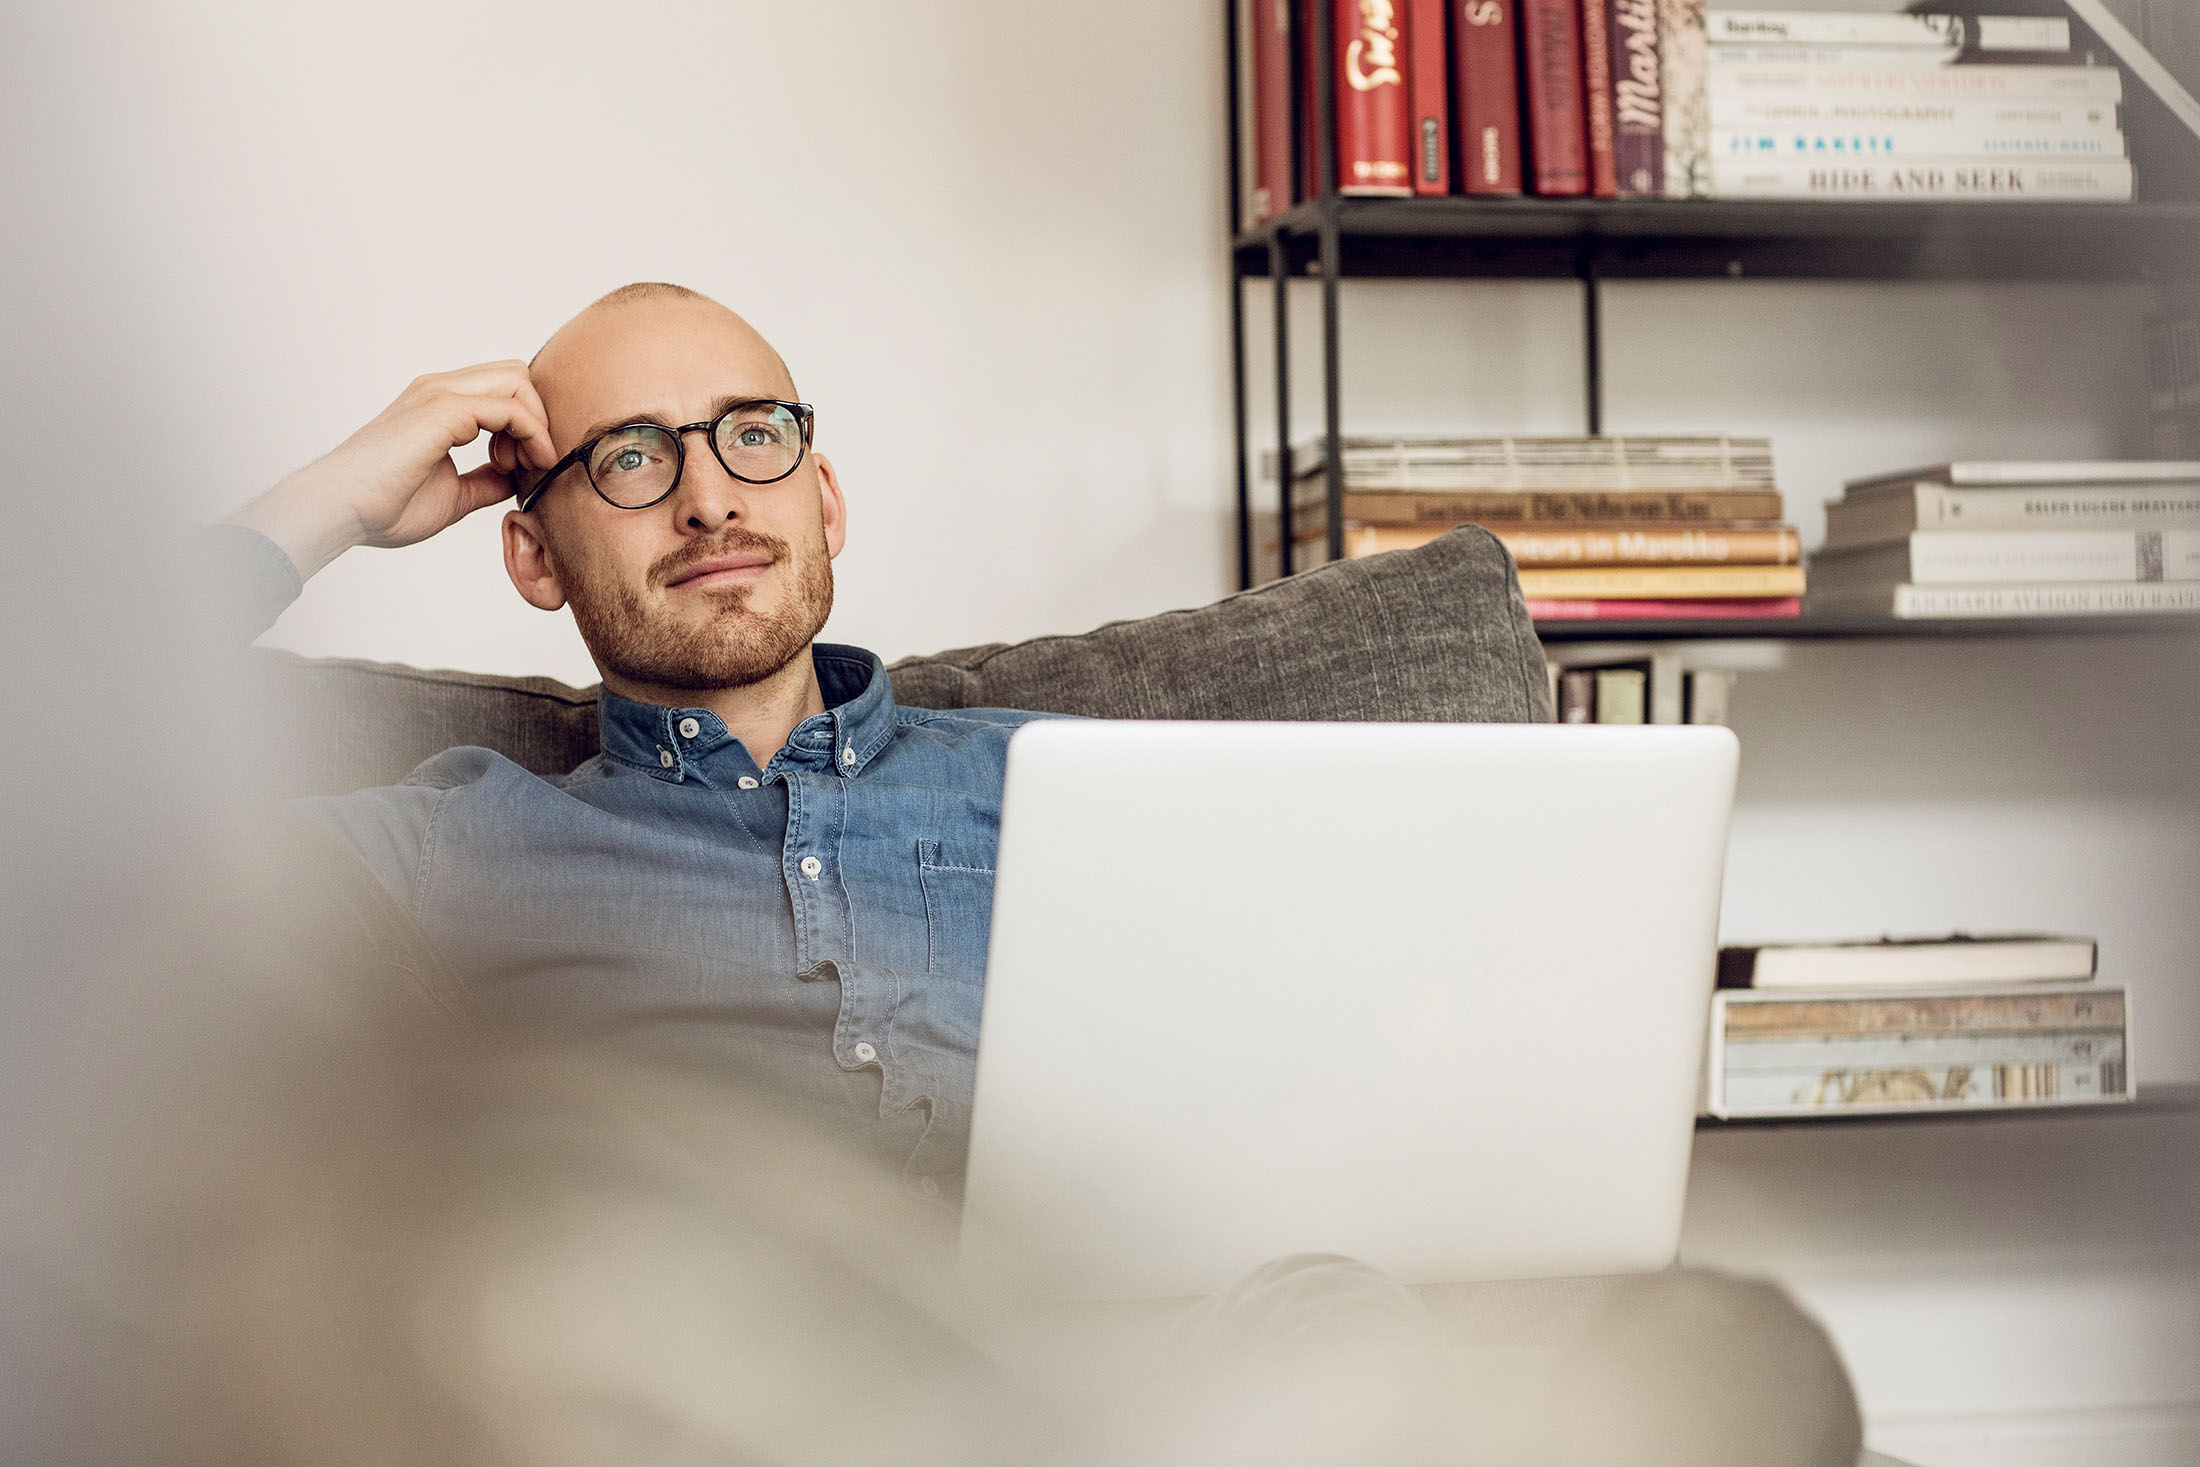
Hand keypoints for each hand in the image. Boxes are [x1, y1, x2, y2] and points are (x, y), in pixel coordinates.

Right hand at [228, 362, 557, 579]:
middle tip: (527, 462)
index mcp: (439, 405)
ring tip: (524, 466)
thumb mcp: (454, 493)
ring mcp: (440, 394)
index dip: (526, 425)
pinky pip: (510, 407)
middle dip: (537, 416)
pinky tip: (523, 466)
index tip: (520, 467)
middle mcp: (440, 389)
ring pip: (518, 381)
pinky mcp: (443, 409)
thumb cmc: (384, 506)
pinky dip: (531, 434)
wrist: (340, 510)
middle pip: (517, 375)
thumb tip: (517, 478)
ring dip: (537, 424)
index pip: (504, 389)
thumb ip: (486, 480)